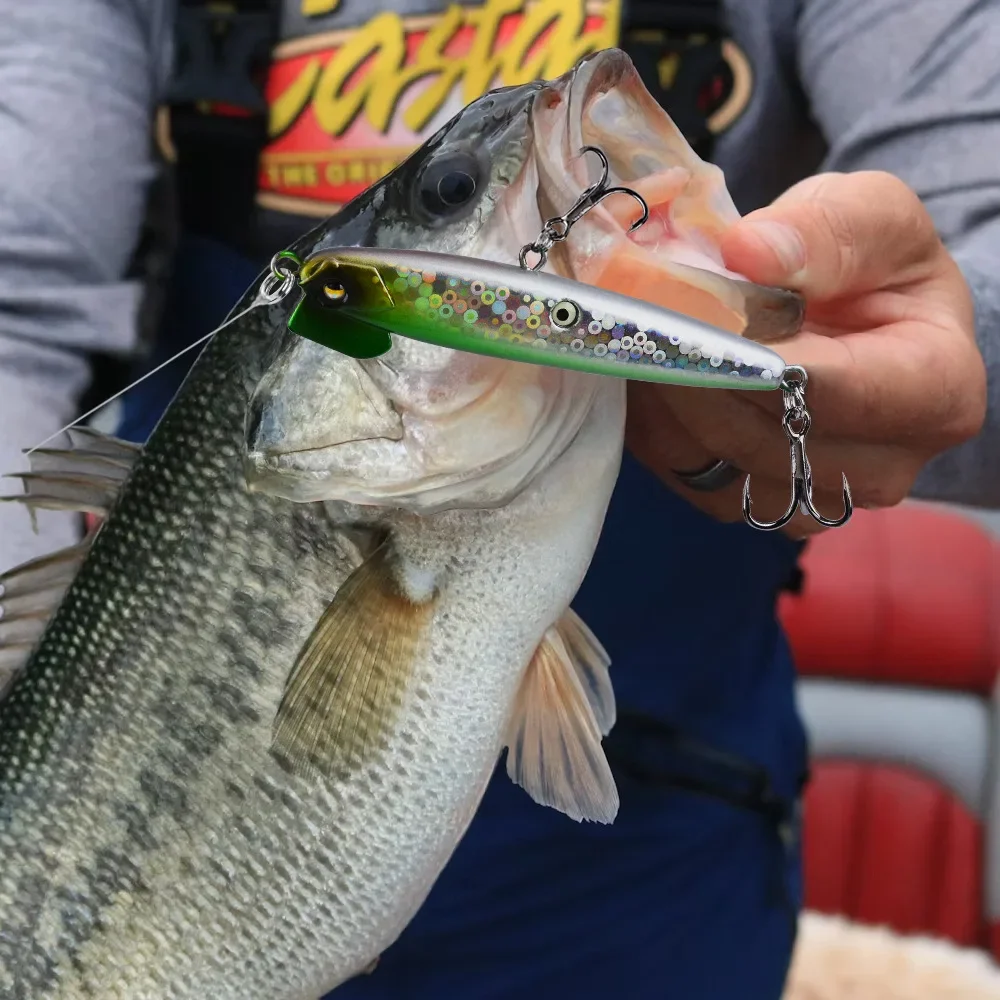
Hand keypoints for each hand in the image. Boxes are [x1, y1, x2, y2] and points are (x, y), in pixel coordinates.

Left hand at [625, 171, 986, 537]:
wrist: (854, 313)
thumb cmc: (872, 266)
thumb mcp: (870, 216)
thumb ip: (822, 230)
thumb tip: (749, 252)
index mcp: (938, 394)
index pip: (827, 389)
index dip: (749, 355)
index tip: (693, 314)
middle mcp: (885, 467)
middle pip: (763, 436)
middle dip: (698, 372)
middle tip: (651, 316)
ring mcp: (816, 499)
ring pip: (717, 466)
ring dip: (668, 402)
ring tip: (652, 339)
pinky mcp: (759, 507)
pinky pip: (687, 477)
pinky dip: (658, 426)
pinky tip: (656, 374)